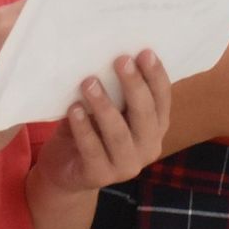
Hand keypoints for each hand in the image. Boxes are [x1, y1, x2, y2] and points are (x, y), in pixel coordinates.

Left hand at [32, 51, 172, 191]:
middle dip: (134, 86)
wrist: (66, 170)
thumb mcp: (109, 107)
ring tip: (89, 83)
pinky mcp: (99, 176)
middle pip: (145, 115)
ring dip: (104, 106)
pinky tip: (74, 109)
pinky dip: (83, 129)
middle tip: (121, 60)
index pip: (162, 99)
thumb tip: (114, 51)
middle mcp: (148, 147)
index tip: (145, 51)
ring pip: (119, 134)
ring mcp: (126, 166)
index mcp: (155, 126)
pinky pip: (92, 151)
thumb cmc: (92, 129)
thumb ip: (116, 89)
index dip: (156, 76)